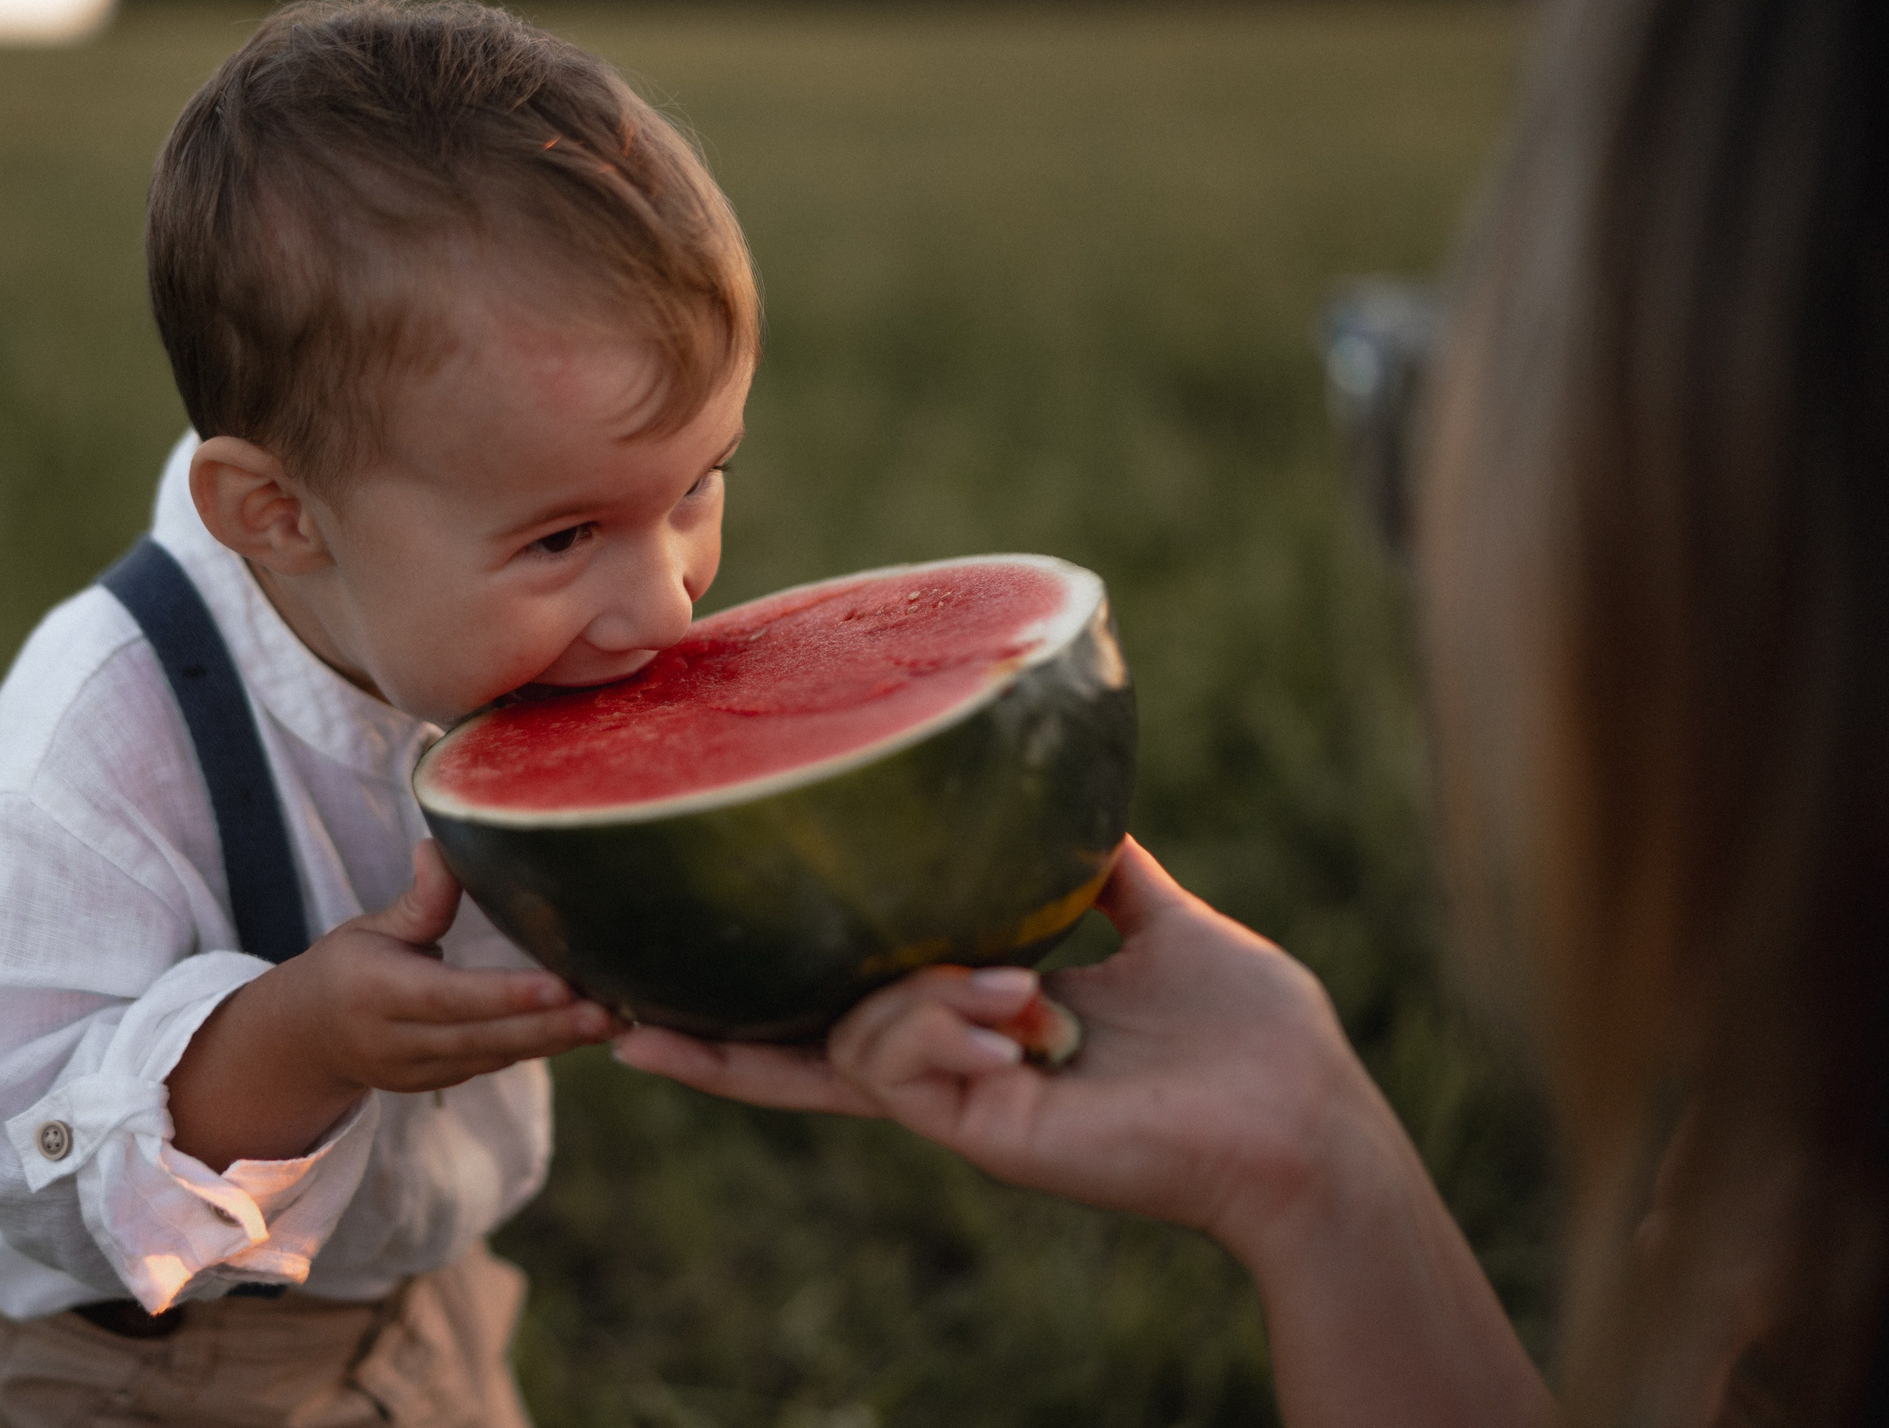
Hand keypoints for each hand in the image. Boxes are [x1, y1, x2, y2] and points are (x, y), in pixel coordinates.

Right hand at [169, 839, 615, 1166]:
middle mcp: (399, 1040)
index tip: (562, 986)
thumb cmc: (346, 969)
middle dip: (552, 1028)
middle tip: (613, 1011)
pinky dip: (542, 1047)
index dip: (507, 996)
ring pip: (498, 1056)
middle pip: (485, 1037)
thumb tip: (441, 846)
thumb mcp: (368, 930)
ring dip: (558, 1040)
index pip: (449, 997)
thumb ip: (418, 902)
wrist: (307, 1042)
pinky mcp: (442, 1082)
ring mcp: (421, 1070)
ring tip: (619, 1018)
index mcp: (377, 993)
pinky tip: (588, 1029)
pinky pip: (497, 1063)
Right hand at [620, 839, 1371, 1250]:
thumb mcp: (1170, 923)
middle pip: (799, 1045)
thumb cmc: (1254, 1035)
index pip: (854, 1002)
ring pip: (851, 1032)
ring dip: (919, 996)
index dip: (770, 990)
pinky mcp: (978, 1130)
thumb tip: (1074, 790)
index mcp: (984, 1015)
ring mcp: (958, 1100)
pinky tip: (1014, 1024)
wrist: (1304, 1119)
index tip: (680, 963)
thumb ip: (1104, 869)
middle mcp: (953, 1061)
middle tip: (617, 1007)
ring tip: (1024, 997)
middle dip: (709, 1035)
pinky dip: (934, 1029)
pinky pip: (895, 1069)